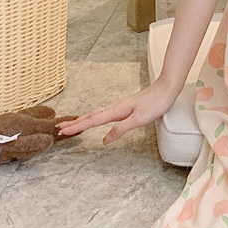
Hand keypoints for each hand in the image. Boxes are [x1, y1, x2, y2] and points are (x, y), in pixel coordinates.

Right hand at [56, 80, 179, 144]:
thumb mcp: (138, 119)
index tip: (62, 131)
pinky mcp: (127, 106)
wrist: (167, 88)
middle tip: (60, 128)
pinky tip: (98, 118)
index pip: (92, 121)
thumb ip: (120, 129)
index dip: (77, 127)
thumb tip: (104, 140)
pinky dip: (96, 116)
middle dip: (76, 123)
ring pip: (98, 113)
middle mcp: (116, 107)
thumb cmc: (155, 103)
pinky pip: (106, 112)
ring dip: (84, 119)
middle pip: (91, 116)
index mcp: (116, 111)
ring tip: (74, 124)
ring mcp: (121, 106)